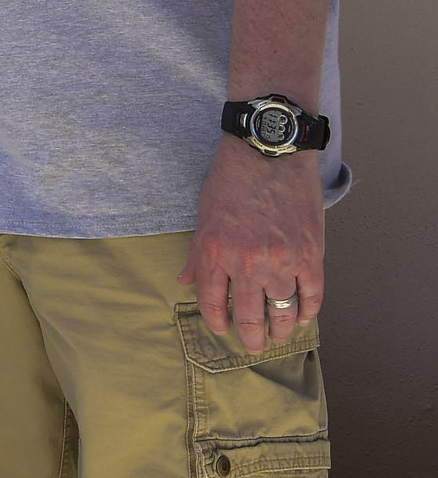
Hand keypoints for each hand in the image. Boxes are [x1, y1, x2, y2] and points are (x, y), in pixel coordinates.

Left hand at [178, 135, 324, 352]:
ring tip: (277, 337)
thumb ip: (198, 253)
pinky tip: (300, 318)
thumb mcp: (204, 214)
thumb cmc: (231, 178)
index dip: (217, 323)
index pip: (213, 303)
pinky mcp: (310, 255)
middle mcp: (247, 262)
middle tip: (253, 346)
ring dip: (280, 331)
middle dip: (250, 337)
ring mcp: (282, 260)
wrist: (269, 151)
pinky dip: (306, 312)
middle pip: (249, 316)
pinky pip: (311, 296)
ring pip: (282, 313)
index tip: (222, 330)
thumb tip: (185, 281)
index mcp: (216, 251)